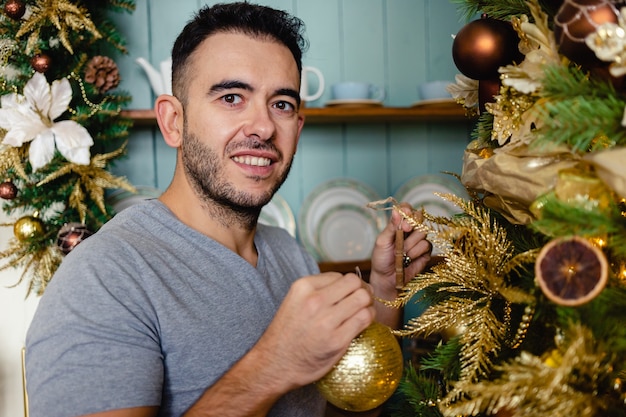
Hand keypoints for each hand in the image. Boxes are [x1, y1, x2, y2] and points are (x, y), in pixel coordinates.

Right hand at [255, 272, 375, 389]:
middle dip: (362, 290)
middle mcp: (315, 300)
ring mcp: (326, 320)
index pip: (340, 275)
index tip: (350, 294)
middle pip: (355, 283)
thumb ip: (318, 290)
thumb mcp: (295, 300)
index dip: (349, 285)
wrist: (275, 364)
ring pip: (363, 298)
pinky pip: (364, 319)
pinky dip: (368, 318)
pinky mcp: (337, 340)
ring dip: (368, 304)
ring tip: (362, 311)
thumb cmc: (287, 333)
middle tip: (362, 300)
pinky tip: (361, 323)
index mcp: (303, 287)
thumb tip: (347, 285)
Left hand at [368, 202, 431, 323]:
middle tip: (405, 231)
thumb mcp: (382, 241)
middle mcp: (410, 229)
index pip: (406, 209)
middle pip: (419, 217)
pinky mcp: (426, 251)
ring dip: (410, 244)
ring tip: (401, 253)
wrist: (387, 279)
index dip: (408, 211)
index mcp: (398, 224)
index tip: (405, 216)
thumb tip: (396, 211)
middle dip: (412, 224)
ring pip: (422, 232)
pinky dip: (416, 253)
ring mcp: (419, 239)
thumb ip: (391, 227)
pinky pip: (426, 245)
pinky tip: (409, 259)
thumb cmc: (381, 259)